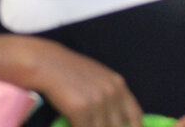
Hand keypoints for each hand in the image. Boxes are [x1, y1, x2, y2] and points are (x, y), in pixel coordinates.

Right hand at [27, 37, 142, 126]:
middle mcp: (112, 93)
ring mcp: (97, 101)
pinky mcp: (80, 109)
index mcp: (119, 85)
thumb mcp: (100, 79)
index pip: (135, 114)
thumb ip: (111, 96)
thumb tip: (116, 118)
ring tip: (87, 125)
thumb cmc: (72, 72)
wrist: (49, 64)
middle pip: (119, 126)